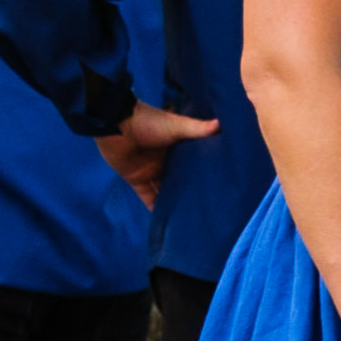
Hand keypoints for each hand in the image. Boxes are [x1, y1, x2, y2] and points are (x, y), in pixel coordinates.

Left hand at [96, 103, 218, 207]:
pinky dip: (153, 206)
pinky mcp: (135, 178)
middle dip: (189, 189)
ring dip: (172, 200)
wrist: (115, 124)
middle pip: (179, 178)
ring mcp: (150, 170)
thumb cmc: (148, 122)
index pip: (193, 162)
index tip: (220, 184)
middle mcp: (165, 160)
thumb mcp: (178, 125)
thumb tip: (225, 124)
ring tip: (189, 215)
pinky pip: (146, 195)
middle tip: (208, 205)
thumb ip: (200, 128)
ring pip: (164, 189)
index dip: (204, 171)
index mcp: (177, 146)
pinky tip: (164, 218)